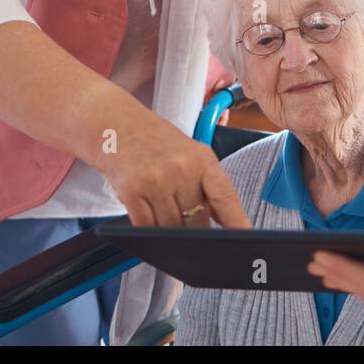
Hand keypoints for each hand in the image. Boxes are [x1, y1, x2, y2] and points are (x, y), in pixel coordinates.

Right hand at [96, 106, 250, 229]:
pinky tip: (148, 218)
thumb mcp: (190, 155)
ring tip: (162, 214)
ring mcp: (156, 180)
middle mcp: (181, 168)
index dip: (237, 221)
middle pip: (197, 221)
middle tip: (189, 231)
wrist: (117, 125)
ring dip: (169, 232)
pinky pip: (146, 226)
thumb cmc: (157, 142)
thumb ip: (207, 186)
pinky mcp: (131, 191)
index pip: (225, 196)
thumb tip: (228, 223)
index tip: (246, 238)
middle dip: (195, 232)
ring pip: (171, 228)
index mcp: (202, 159)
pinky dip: (148, 230)